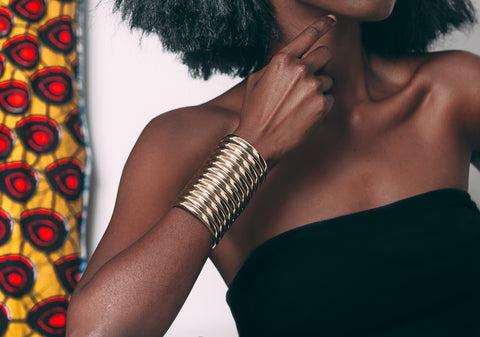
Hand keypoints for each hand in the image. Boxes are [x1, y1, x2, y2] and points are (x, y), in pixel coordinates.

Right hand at [234, 15, 336, 165]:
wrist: (259, 141)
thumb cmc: (255, 112)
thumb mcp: (256, 81)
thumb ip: (276, 66)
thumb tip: (291, 60)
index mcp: (282, 60)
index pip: (307, 36)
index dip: (322, 25)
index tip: (332, 19)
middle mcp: (300, 69)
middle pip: (326, 54)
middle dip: (321, 64)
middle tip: (309, 80)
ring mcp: (313, 87)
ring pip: (328, 79)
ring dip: (319, 89)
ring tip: (299, 105)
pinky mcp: (322, 104)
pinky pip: (330, 98)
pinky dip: (321, 106)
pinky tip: (304, 116)